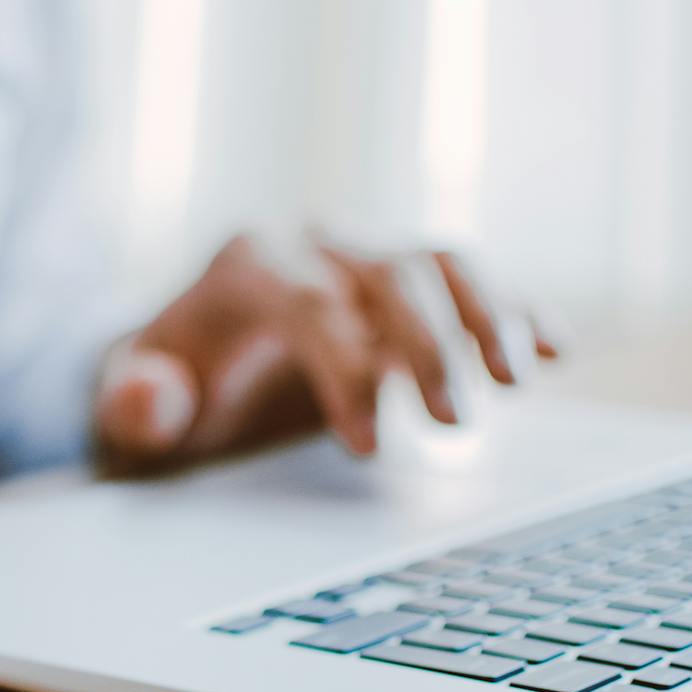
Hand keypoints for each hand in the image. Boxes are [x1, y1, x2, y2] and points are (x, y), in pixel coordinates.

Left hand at [96, 232, 557, 467]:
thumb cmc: (174, 375)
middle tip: (452, 425)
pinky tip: (558, 350)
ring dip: (491, 315)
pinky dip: (520, 309)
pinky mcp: (415, 280)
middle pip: (390, 274)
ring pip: (445, 261)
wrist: (200, 341)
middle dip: (428, 345)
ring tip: (521, 381)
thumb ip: (135, 403)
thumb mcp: (133, 396)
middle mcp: (320, 243)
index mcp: (252, 263)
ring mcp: (373, 255)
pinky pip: (477, 281)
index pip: (310, 305)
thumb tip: (156, 399)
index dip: (343, 372)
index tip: (367, 447)